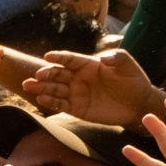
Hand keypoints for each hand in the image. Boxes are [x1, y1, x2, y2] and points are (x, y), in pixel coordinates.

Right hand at [23, 48, 165, 126]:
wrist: (137, 105)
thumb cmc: (134, 82)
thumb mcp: (128, 66)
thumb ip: (117, 58)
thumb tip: (103, 57)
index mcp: (88, 65)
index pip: (70, 59)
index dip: (59, 57)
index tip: (48, 56)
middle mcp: (78, 78)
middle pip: (57, 74)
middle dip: (46, 74)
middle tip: (37, 75)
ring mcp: (76, 93)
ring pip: (54, 89)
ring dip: (41, 88)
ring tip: (29, 86)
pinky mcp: (76, 108)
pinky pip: (60, 104)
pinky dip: (50, 102)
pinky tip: (41, 99)